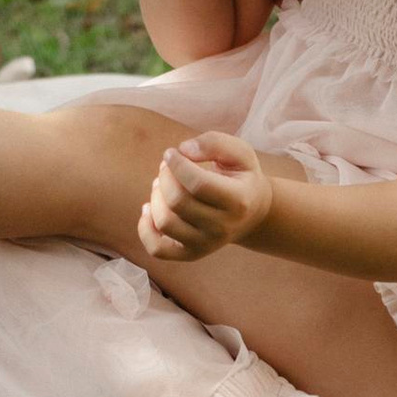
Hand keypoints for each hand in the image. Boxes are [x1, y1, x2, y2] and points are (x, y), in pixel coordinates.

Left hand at [139, 128, 273, 262]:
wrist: (252, 214)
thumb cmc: (241, 177)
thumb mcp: (239, 152)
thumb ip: (213, 143)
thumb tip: (184, 150)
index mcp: (237, 200)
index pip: (198, 184)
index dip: (177, 164)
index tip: (171, 153)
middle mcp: (222, 227)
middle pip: (177, 201)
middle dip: (165, 176)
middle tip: (167, 166)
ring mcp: (206, 244)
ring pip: (164, 222)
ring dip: (155, 196)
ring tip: (162, 184)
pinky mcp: (191, 254)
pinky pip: (157, 249)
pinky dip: (145, 229)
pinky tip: (150, 208)